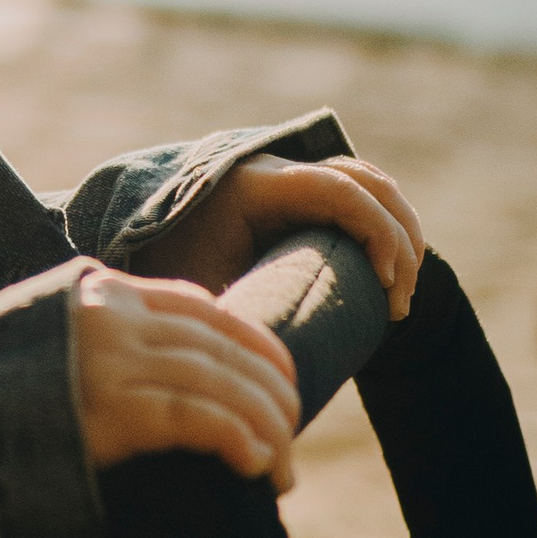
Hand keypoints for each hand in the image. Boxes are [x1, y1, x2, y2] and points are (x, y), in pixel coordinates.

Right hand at [72, 265, 303, 489]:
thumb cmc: (22, 406)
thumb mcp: (69, 349)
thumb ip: (124, 343)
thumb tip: (200, 369)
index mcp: (107, 294)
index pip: (202, 307)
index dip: (257, 344)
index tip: (284, 381)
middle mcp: (112, 318)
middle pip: (220, 346)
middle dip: (272, 391)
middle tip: (291, 432)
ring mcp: (109, 361)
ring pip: (219, 380)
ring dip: (266, 425)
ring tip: (282, 468)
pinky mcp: (109, 410)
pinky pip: (195, 416)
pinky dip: (236, 438)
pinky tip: (254, 465)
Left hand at [134, 152, 423, 322]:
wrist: (136, 241)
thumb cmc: (165, 273)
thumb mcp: (199, 297)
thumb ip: (238, 318)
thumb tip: (279, 367)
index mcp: (250, 187)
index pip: (338, 189)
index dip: (376, 231)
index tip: (387, 286)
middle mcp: (273, 170)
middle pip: (365, 181)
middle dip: (399, 238)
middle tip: (400, 303)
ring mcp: (288, 176)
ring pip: (369, 182)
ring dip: (398, 231)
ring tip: (399, 294)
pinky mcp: (296, 192)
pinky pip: (357, 193)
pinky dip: (383, 225)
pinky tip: (388, 274)